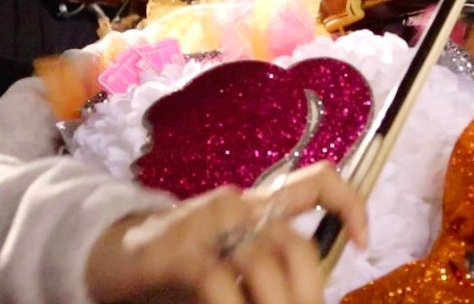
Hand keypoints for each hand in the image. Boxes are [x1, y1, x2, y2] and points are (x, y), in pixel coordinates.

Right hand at [86, 162, 366, 303]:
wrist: (110, 257)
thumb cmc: (181, 267)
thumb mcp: (235, 265)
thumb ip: (270, 270)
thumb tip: (311, 294)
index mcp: (257, 205)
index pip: (316, 181)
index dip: (350, 205)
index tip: (364, 244)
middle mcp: (237, 205)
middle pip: (297, 248)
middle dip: (308, 296)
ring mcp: (205, 223)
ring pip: (264, 265)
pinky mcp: (174, 250)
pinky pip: (218, 282)